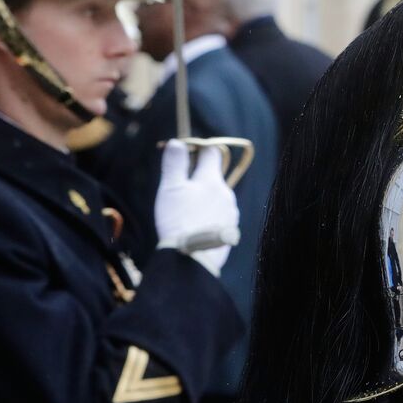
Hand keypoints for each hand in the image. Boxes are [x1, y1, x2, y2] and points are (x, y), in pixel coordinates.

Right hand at [154, 139, 239, 276]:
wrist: (192, 259)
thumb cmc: (178, 220)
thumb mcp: (171, 188)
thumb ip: (175, 163)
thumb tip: (177, 142)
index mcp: (213, 180)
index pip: (212, 152)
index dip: (199, 148)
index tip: (185, 154)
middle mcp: (227, 194)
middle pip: (213, 176)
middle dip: (198, 177)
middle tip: (179, 187)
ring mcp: (231, 213)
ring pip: (217, 196)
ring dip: (203, 197)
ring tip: (185, 210)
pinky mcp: (231, 230)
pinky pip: (219, 214)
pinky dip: (208, 214)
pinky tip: (195, 224)